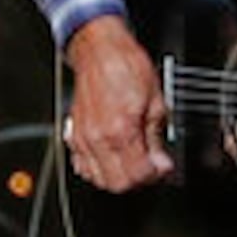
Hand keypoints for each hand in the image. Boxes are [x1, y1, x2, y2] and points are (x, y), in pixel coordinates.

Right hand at [61, 15, 174, 189]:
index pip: (138, 174)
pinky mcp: (74, 135)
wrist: (100, 51)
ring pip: (98, 179)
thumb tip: (161, 162)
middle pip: (117, 184)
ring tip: (132, 162)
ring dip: (118, 177)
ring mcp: (82, 138)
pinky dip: (98, 169)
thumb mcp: (156, 102)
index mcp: (120, 129)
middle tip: (151, 166)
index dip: (155, 174)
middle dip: (138, 180)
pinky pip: (83, 166)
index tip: (163, 166)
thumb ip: (157, 138)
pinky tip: (111, 158)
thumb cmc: (126, 67)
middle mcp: (98, 138)